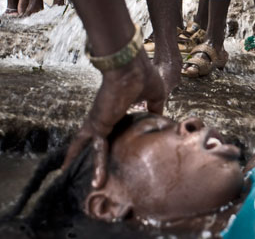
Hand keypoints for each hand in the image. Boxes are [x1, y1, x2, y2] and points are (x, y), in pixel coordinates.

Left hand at [62, 50, 164, 187]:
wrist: (130, 68)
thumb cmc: (142, 76)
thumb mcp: (155, 95)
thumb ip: (155, 108)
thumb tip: (162, 119)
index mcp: (117, 110)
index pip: (113, 128)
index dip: (114, 139)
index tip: (116, 151)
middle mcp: (105, 118)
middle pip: (97, 142)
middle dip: (92, 156)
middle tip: (93, 175)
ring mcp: (99, 123)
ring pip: (93, 150)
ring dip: (92, 167)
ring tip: (91, 185)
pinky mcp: (98, 127)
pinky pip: (97, 150)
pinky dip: (97, 166)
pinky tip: (96, 182)